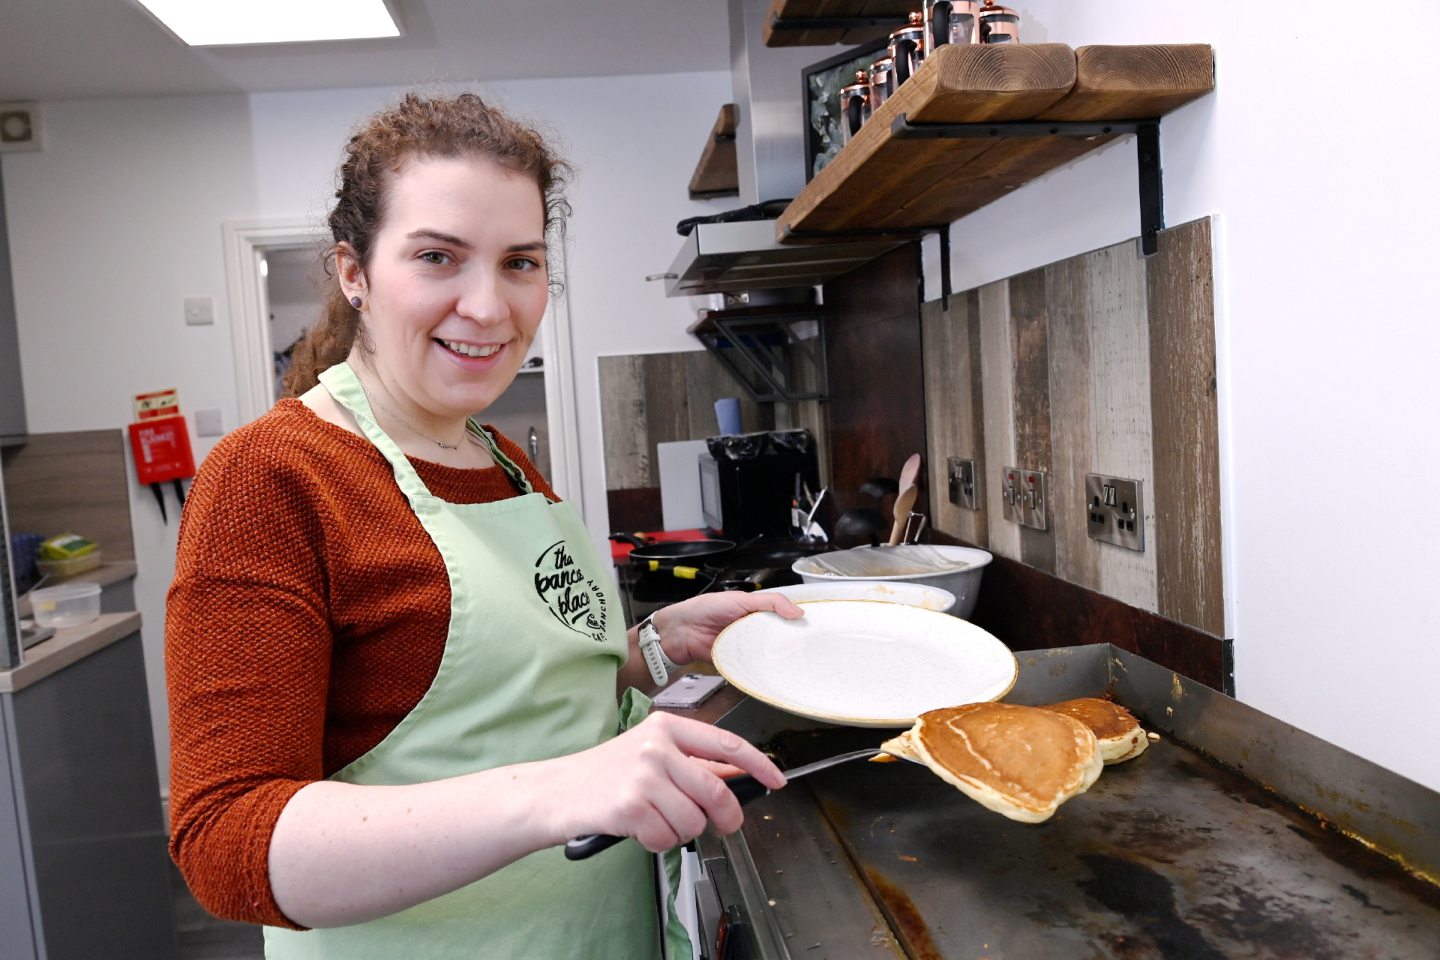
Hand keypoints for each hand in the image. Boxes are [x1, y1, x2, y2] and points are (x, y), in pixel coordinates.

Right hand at [549, 712, 785, 851]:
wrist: (555, 792)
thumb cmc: (604, 774)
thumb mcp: (649, 754)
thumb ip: (691, 763)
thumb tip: (737, 777)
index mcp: (666, 727)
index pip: (726, 744)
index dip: (758, 764)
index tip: (776, 779)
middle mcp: (656, 746)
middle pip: (716, 791)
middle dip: (727, 817)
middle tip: (723, 825)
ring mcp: (643, 775)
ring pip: (694, 820)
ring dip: (682, 832)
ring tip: (658, 820)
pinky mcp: (630, 805)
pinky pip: (667, 838)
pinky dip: (658, 843)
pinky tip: (640, 829)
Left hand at [654, 591, 804, 665]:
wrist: (681, 631)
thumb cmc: (706, 609)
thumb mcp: (742, 599)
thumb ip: (770, 602)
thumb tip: (797, 611)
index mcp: (755, 612)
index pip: (781, 617)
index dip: (796, 622)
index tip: (813, 628)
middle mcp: (752, 630)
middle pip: (777, 638)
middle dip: (790, 643)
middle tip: (807, 647)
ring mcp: (745, 647)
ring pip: (767, 653)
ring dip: (777, 657)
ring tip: (795, 660)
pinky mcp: (737, 662)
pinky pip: (753, 666)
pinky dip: (761, 668)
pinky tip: (772, 670)